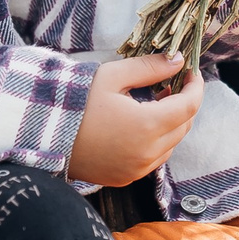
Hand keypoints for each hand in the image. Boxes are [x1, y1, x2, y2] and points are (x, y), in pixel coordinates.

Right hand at [65, 54, 204, 187]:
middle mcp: (147, 153)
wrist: (43, 134)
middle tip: (170, 85)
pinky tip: (142, 125)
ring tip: (155, 102)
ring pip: (171, 145)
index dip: (195, 87)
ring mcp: (137, 170)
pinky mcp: (126, 178)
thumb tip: (178, 61)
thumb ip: (149, 68)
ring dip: (172, 124)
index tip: (192, 72)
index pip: (189, 106)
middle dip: (184, 104)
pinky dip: (158, 142)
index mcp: (147, 125)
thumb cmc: (76, 101)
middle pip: (183, 127)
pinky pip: (154, 159)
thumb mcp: (113, 76)